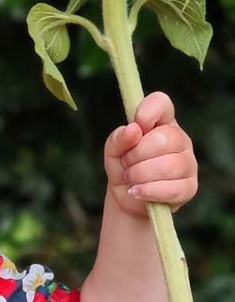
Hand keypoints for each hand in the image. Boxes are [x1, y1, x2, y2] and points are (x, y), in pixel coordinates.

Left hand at [104, 91, 197, 217]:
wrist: (128, 198)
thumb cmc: (123, 168)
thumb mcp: (113, 152)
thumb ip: (118, 138)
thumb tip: (133, 129)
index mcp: (162, 124)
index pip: (161, 104)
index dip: (147, 111)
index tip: (136, 125)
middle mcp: (180, 140)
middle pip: (164, 138)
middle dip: (136, 154)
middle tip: (127, 164)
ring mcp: (188, 164)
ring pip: (169, 165)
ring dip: (140, 174)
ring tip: (130, 179)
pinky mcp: (189, 188)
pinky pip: (171, 188)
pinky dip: (148, 191)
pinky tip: (136, 191)